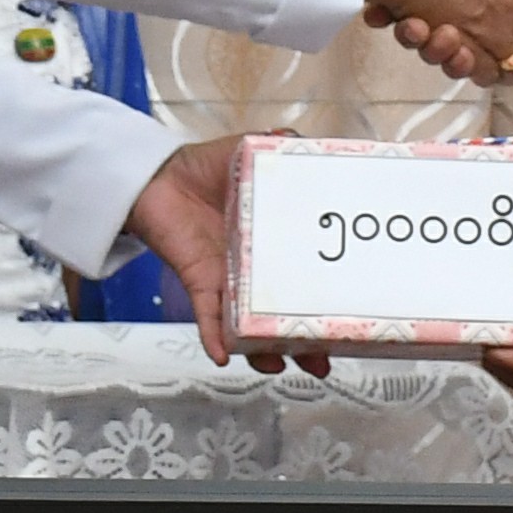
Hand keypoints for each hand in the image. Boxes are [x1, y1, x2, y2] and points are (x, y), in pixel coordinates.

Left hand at [118, 137, 325, 372]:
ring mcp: (228, 281)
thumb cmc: (208, 170)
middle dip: (304, 344)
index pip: (308, 280)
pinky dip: (214, 336)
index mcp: (278, 244)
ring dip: (263, 351)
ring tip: (279, 364)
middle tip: (323, 360)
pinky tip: (224, 355)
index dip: (329, 303)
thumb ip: (285, 152)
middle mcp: (256, 271)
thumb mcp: (254, 154)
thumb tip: (312, 149)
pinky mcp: (199, 281)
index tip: (353, 320)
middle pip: (283, 316)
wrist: (159, 176)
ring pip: (249, 326)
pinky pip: (208, 315)